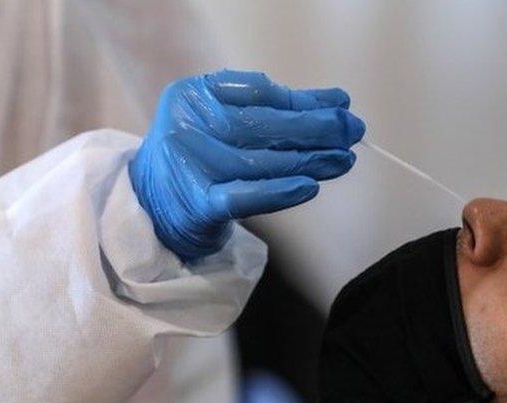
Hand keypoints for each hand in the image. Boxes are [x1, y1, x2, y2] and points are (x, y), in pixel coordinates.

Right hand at [129, 69, 364, 260]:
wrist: (153, 206)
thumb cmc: (201, 157)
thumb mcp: (225, 122)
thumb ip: (274, 110)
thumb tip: (337, 102)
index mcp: (191, 95)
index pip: (257, 93)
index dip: (303, 100)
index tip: (340, 105)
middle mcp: (185, 126)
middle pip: (261, 125)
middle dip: (315, 128)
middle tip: (353, 131)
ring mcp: (190, 166)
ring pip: (261, 161)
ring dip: (310, 160)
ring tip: (345, 158)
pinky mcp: (199, 205)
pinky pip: (246, 197)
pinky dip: (281, 192)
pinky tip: (311, 186)